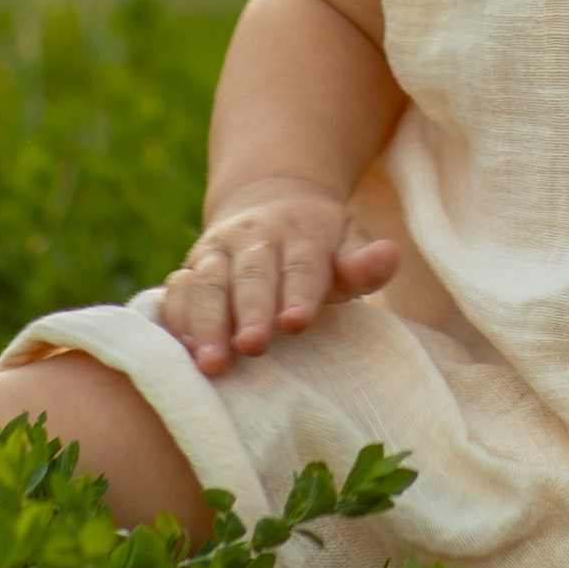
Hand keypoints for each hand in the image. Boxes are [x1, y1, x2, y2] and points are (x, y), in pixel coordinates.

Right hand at [159, 178, 400, 375]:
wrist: (271, 203)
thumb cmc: (320, 245)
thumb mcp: (349, 243)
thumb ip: (366, 262)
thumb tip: (392, 256)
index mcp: (301, 231)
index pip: (302, 263)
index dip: (300, 292)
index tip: (297, 322)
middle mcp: (255, 236)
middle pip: (252, 272)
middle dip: (251, 309)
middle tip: (252, 346)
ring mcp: (218, 251)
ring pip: (209, 282)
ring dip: (207, 322)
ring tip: (211, 364)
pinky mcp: (191, 269)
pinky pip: (177, 291)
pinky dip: (176, 318)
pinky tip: (180, 350)